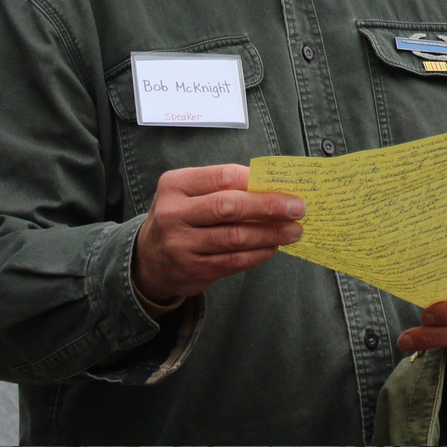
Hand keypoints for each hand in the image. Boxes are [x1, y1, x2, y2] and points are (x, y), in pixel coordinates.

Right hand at [131, 163, 304, 302]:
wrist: (148, 259)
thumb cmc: (181, 217)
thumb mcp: (190, 193)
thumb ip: (223, 187)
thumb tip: (273, 186)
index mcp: (175, 185)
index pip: (223, 176)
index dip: (256, 181)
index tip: (284, 185)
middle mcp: (174, 214)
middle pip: (230, 207)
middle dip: (269, 207)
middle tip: (298, 208)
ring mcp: (181, 244)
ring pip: (235, 237)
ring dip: (270, 234)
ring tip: (293, 231)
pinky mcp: (193, 269)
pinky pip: (233, 260)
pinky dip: (258, 253)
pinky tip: (273, 247)